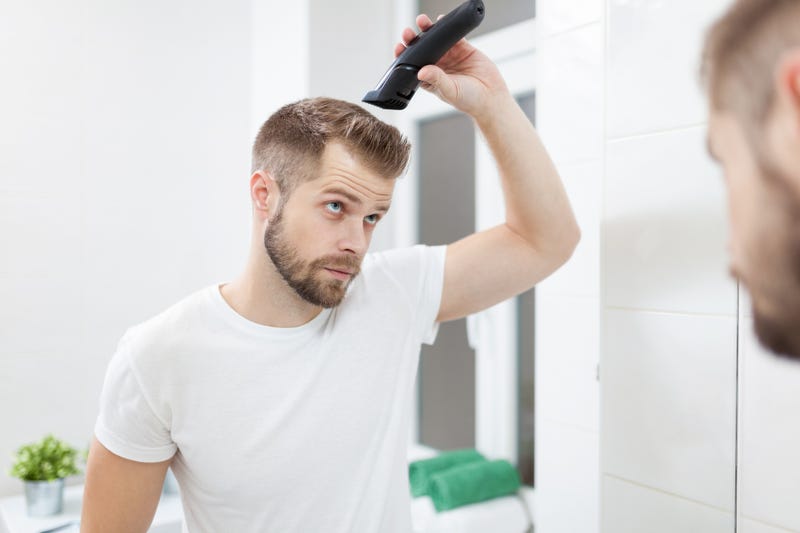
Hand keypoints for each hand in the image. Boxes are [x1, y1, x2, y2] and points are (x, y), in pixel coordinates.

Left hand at [394, 13, 509, 119]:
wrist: (491, 98)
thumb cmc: (469, 100)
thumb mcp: (450, 91)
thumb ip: (436, 80)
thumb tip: (421, 72)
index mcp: (430, 79)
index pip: (413, 66)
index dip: (404, 56)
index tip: (399, 48)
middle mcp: (438, 66)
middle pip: (422, 50)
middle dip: (413, 40)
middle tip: (408, 33)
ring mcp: (450, 56)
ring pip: (435, 40)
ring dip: (428, 30)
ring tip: (422, 21)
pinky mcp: (463, 48)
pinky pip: (453, 35)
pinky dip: (447, 27)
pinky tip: (441, 19)